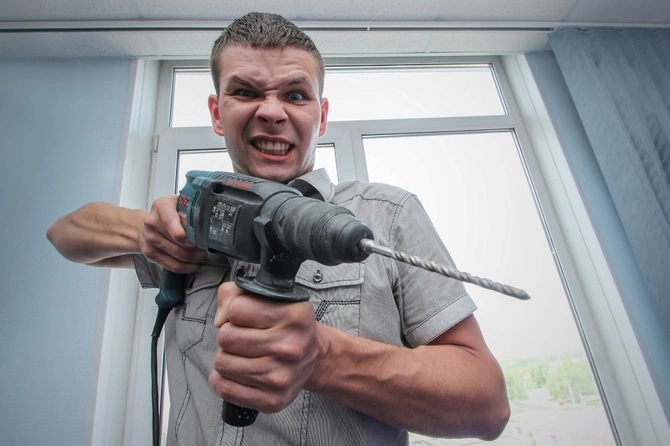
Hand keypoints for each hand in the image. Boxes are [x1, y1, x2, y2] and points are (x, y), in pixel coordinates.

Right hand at [138, 195, 206, 272]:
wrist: (149, 223)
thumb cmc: (170, 213)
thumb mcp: (181, 204)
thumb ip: (191, 211)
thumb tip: (207, 224)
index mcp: (161, 206)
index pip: (172, 221)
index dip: (186, 233)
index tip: (198, 239)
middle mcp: (152, 222)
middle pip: (179, 241)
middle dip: (197, 246)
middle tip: (206, 247)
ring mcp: (149, 238)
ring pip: (178, 254)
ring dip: (194, 257)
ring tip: (201, 254)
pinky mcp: (149, 253)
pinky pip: (172, 265)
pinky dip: (186, 267)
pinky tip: (194, 264)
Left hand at [209, 281, 321, 412]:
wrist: (313, 356)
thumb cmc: (286, 325)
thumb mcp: (269, 297)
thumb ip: (235, 293)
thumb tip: (220, 318)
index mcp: (293, 315)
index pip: (235, 309)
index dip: (233, 312)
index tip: (244, 318)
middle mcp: (290, 347)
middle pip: (226, 337)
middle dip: (229, 335)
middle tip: (244, 338)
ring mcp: (282, 376)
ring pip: (222, 363)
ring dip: (227, 357)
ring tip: (244, 354)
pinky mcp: (273, 400)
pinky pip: (225, 389)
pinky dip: (223, 380)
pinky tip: (238, 372)